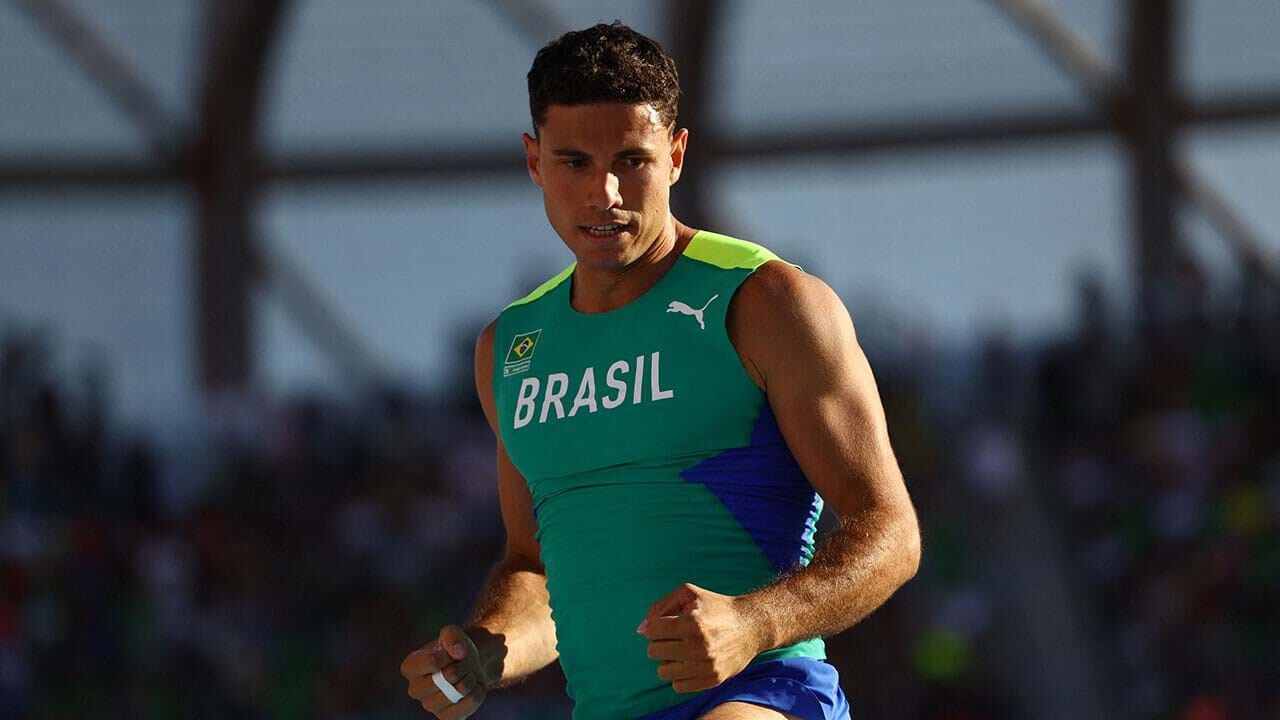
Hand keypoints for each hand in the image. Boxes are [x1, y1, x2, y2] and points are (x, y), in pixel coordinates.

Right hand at [400, 625, 486, 717]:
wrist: (469, 666)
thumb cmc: (455, 650)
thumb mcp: (453, 633)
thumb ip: (452, 636)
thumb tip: (458, 653)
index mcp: (410, 667)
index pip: (432, 661)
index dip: (449, 654)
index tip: (451, 653)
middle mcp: (415, 689)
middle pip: (446, 678)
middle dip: (461, 667)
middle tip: (461, 664)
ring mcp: (430, 705)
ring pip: (459, 691)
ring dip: (470, 678)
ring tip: (466, 675)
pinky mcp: (446, 717)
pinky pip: (467, 706)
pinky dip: (476, 692)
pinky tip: (472, 687)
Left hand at [637, 583, 766, 693]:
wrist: (751, 625)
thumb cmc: (716, 606)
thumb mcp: (688, 594)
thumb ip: (660, 607)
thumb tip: (641, 630)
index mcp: (692, 622)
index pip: (652, 632)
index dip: (655, 627)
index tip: (665, 625)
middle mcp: (699, 646)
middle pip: (654, 651)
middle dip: (659, 643)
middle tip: (673, 638)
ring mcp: (706, 665)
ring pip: (663, 671)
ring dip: (667, 661)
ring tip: (679, 651)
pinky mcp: (713, 679)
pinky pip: (678, 686)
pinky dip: (679, 675)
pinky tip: (688, 663)